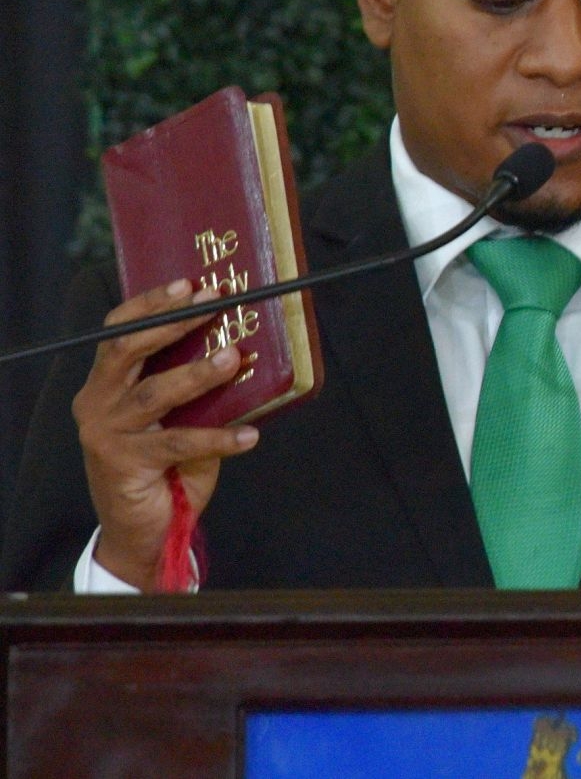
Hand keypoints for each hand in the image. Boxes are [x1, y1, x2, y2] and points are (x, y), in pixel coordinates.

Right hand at [72, 279, 259, 589]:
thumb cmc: (165, 466)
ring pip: (155, 392)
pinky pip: (179, 443)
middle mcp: (98, 402)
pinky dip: (219, 437)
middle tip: (214, 303)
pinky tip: (249, 435)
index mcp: (107, 383)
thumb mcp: (179, 417)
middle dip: (173, 322)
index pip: (120, 331)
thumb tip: (243, 350)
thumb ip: (195, 387)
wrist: (143, 530)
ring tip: (233, 359)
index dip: (152, 303)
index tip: (190, 284)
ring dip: (197, 373)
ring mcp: (107, 433)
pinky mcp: (125, 464)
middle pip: (128, 349)